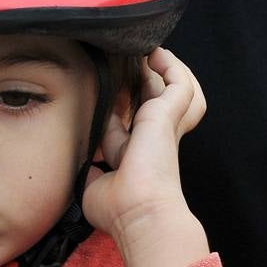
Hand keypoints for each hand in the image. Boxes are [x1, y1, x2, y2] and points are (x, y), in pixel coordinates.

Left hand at [82, 47, 209, 266]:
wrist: (137, 211)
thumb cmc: (117, 208)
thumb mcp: (94, 182)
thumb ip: (90, 168)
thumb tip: (84, 162)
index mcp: (140, 151)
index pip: (134, 120)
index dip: (122, 103)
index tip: (106, 91)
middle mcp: (156, 136)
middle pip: (162, 98)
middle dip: (147, 79)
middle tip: (129, 64)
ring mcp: (167, 124)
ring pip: (183, 89)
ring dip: (166, 70)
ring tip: (148, 55)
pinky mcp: (170, 114)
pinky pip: (181, 82)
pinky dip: (171, 66)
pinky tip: (154, 55)